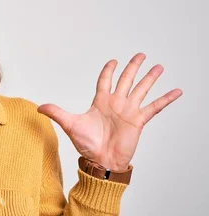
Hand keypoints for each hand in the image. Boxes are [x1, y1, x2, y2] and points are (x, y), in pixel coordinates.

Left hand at [36, 53, 182, 171]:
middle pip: (127, 80)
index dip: (109, 71)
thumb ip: (57, 113)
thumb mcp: (70, 124)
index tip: (113, 61)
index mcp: (100, 102)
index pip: (105, 81)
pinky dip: (166, 99)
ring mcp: (129, 111)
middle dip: (133, 67)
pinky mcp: (139, 121)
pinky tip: (176, 91)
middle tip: (140, 54)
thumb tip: (39, 107)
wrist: (100, 160)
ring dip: (150, 78)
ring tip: (159, 66)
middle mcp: (116, 104)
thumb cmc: (86, 145)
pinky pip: (155, 107)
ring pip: (141, 89)